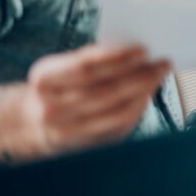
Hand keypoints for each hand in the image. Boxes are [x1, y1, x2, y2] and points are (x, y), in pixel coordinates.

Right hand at [18, 45, 169, 157]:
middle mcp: (51, 108)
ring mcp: (66, 131)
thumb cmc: (58, 85)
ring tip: (159, 76)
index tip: (143, 49)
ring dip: (144, 92)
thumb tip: (135, 53)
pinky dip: (138, 110)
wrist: (32, 123)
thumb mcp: (60, 66)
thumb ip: (90, 59)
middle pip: (105, 91)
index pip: (85, 67)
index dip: (117, 58)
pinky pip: (118, 128)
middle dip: (140, 76)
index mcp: (44, 79)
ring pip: (115, 112)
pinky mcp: (83, 145)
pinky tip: (148, 95)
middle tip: (163, 63)